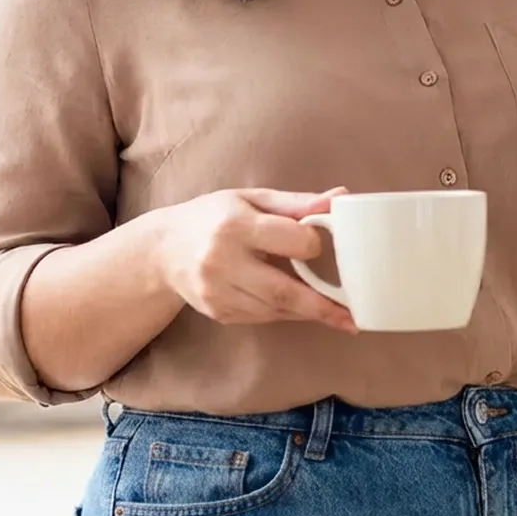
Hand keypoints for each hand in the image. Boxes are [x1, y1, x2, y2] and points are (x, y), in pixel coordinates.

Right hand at [154, 186, 357, 334]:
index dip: (311, 242)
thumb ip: (297, 202)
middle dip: (321, 306)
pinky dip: (286, 314)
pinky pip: (262, 318)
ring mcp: (217, 292)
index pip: (289, 240)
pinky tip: (301, 309)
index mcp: (235, 225)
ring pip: (274, 310)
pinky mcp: (217, 312)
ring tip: (337, 314)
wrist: (163, 249)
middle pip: (283, 290)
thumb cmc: (213, 216)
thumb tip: (341, 198)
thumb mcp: (251, 198)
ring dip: (307, 312)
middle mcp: (222, 261)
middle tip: (352, 317)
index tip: (319, 242)